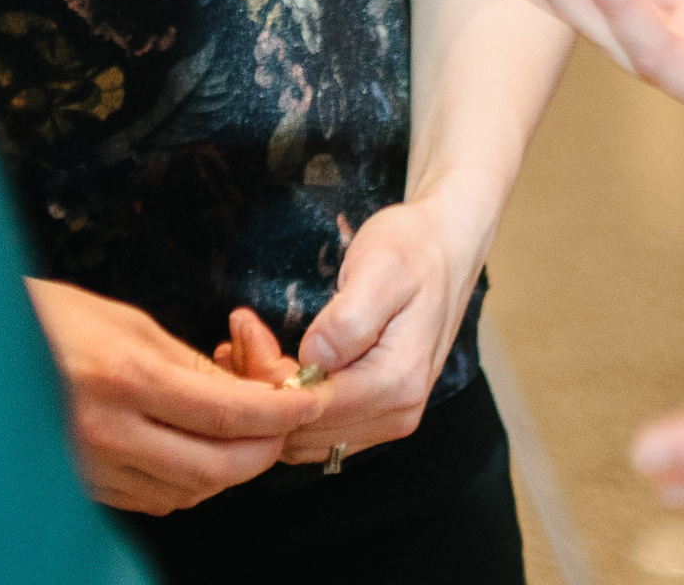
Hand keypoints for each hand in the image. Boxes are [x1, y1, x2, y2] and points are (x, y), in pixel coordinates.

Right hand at [27, 279, 321, 514]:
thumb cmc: (46, 319)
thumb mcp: (124, 322)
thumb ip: (186, 363)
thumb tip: (243, 393)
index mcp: (124, 377)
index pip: (227, 414)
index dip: (280, 411)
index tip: (308, 399)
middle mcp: (110, 432)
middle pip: (218, 468)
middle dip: (264, 449)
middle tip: (283, 422)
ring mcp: (94, 468)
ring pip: (190, 490)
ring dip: (226, 466)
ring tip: (234, 427)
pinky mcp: (84, 487)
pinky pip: (154, 497)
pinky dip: (186, 478)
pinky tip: (187, 446)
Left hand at [270, 193, 481, 466]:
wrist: (445, 247)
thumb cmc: (412, 251)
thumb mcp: (380, 269)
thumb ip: (348, 320)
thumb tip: (312, 360)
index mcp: (396, 384)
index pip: (311, 407)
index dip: (267, 374)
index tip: (244, 324)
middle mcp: (395, 415)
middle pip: (304, 428)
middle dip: (260, 384)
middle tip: (238, 329)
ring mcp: (387, 418)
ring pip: (304, 436)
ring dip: (267, 397)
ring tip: (245, 341)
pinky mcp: (376, 412)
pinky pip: (318, 428)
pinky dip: (285, 404)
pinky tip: (264, 362)